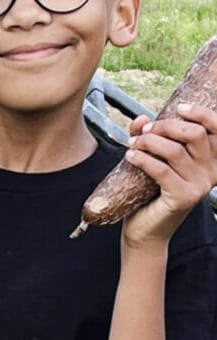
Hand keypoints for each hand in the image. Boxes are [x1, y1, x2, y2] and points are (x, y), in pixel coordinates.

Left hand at [122, 103, 216, 247]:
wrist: (146, 230)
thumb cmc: (152, 192)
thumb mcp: (158, 159)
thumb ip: (152, 136)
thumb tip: (142, 118)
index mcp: (214, 160)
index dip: (202, 113)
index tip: (179, 108)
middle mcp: (213, 172)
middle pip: (194, 134)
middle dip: (166, 126)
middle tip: (144, 130)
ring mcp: (200, 186)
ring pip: (175, 151)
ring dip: (149, 141)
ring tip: (132, 143)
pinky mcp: (183, 198)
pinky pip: (161, 170)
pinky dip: (143, 159)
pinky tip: (130, 156)